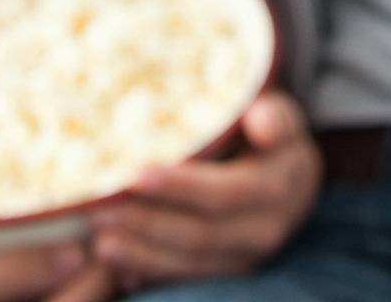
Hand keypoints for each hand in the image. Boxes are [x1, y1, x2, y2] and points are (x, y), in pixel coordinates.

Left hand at [87, 92, 321, 287]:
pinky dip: (147, 270)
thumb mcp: (279, 114)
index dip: (181, 187)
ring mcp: (246, 258)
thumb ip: (274, 116)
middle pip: (199, 234)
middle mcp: (265, 230)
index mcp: (279, 187)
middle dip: (147, 224)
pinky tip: (116, 260)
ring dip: (141, 253)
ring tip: (99, 239)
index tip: (138, 175)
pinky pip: (184, 277)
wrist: (292, 174)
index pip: (224, 193)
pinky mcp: (226, 271)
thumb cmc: (272, 130)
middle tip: (99, 210)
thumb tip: (261, 121)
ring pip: (188, 264)